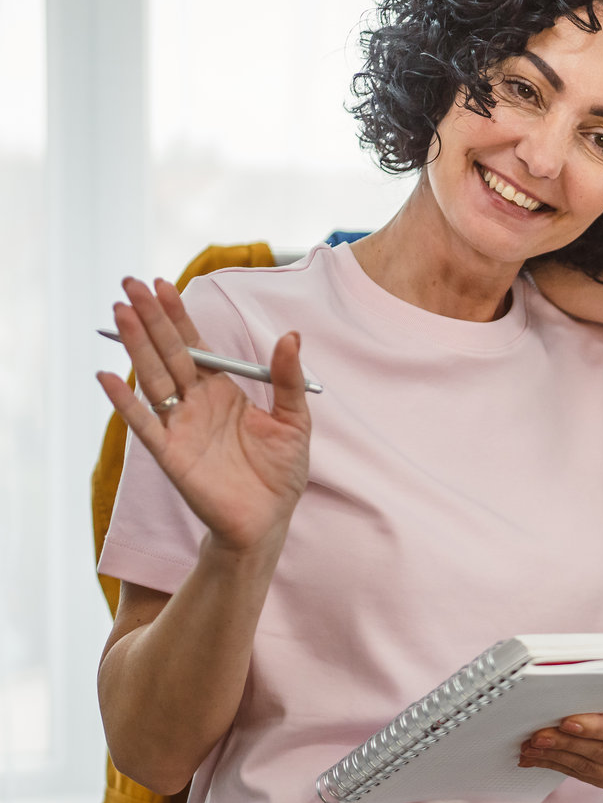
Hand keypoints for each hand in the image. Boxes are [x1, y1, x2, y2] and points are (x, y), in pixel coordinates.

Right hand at [96, 277, 311, 556]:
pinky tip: (107, 377)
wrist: (269, 519)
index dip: (178, 316)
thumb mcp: (295, 420)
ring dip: (136, 345)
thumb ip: (288, 379)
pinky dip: (125, 402)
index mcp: (223, 390)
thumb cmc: (280, 472)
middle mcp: (196, 403)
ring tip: (120, 312)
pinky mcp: (171, 454)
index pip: (195, 345)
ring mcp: (180, 426)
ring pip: (153, 377)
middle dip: (150, 318)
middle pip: (169, 352)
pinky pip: (144, 423)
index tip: (162, 285)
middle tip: (130, 283)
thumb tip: (291, 335)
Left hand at [518, 706, 602, 791]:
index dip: (595, 727)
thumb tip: (573, 682)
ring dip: (556, 757)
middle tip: (538, 736)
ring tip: (531, 748)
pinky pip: (584, 777)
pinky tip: (539, 758)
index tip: (566, 722)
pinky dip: (558, 765)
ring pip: (589, 768)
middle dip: (566, 743)